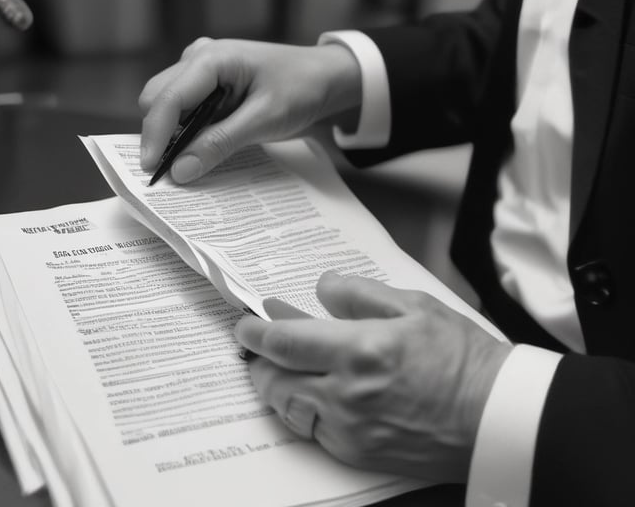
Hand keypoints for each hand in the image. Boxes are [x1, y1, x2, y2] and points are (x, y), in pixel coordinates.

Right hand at [139, 38, 360, 182]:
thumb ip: (220, 143)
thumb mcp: (263, 120)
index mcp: (211, 58)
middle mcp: (198, 58)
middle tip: (171, 171)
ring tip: (187, 163)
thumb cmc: (301, 88)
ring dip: (173, 135)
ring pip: (167, 106)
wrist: (324, 77)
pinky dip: (186, 132)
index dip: (155, 135)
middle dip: (159, 135)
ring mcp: (200, 70)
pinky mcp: (207, 84)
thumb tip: (181, 170)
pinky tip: (199, 150)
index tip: (151, 170)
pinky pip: (184, 110)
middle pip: (157, 100)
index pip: (167, 98)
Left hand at [234, 272, 511, 482]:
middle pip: (274, 379)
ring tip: (286, 369)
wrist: (496, 417)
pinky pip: (313, 432)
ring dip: (278, 386)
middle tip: (260, 347)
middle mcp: (347, 394)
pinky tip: (316, 395)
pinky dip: (305, 411)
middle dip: (258, 361)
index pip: (284, 341)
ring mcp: (350, 429)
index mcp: (359, 350)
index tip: (246, 324)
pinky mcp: (358, 453)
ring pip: (288, 408)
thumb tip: (322, 288)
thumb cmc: (463, 359)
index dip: (256, 331)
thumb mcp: (415, 306)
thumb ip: (360, 294)